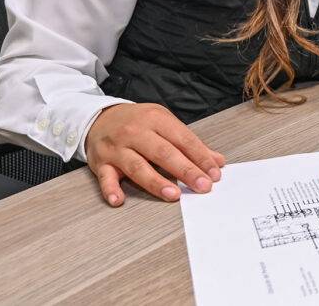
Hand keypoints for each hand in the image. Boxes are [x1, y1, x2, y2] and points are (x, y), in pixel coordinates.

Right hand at [85, 103, 225, 206]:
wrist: (100, 117)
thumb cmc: (138, 122)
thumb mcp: (165, 123)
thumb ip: (189, 143)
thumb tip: (217, 161)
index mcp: (156, 119)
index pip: (183, 139)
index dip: (200, 157)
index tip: (214, 173)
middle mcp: (136, 132)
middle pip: (163, 153)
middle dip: (185, 171)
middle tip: (203, 186)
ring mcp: (117, 147)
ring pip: (138, 166)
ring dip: (156, 182)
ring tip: (174, 195)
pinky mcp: (101, 162)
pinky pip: (105, 177)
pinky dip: (111, 189)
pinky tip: (119, 201)